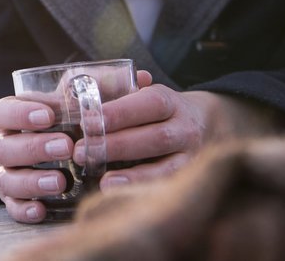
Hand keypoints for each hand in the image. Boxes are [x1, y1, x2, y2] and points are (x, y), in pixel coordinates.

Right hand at [0, 70, 153, 222]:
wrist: (72, 155)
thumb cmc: (77, 123)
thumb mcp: (87, 104)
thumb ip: (107, 90)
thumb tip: (144, 78)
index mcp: (15, 118)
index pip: (1, 111)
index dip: (19, 113)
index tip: (48, 115)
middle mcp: (7, 145)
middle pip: (5, 146)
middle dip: (34, 147)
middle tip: (66, 146)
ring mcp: (9, 175)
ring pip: (8, 180)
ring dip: (32, 180)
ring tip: (61, 181)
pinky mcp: (17, 202)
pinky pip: (12, 209)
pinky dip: (24, 210)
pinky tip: (42, 210)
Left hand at [76, 84, 284, 189]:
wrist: (205, 123)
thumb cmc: (155, 108)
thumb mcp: (141, 92)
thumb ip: (113, 90)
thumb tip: (78, 90)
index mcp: (169, 101)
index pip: (147, 103)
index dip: (119, 113)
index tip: (87, 121)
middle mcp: (185, 128)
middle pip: (154, 137)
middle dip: (117, 145)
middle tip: (82, 151)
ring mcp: (192, 155)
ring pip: (166, 165)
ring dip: (132, 174)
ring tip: (102, 179)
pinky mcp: (190, 177)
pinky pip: (169, 186)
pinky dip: (145, 190)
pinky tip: (121, 193)